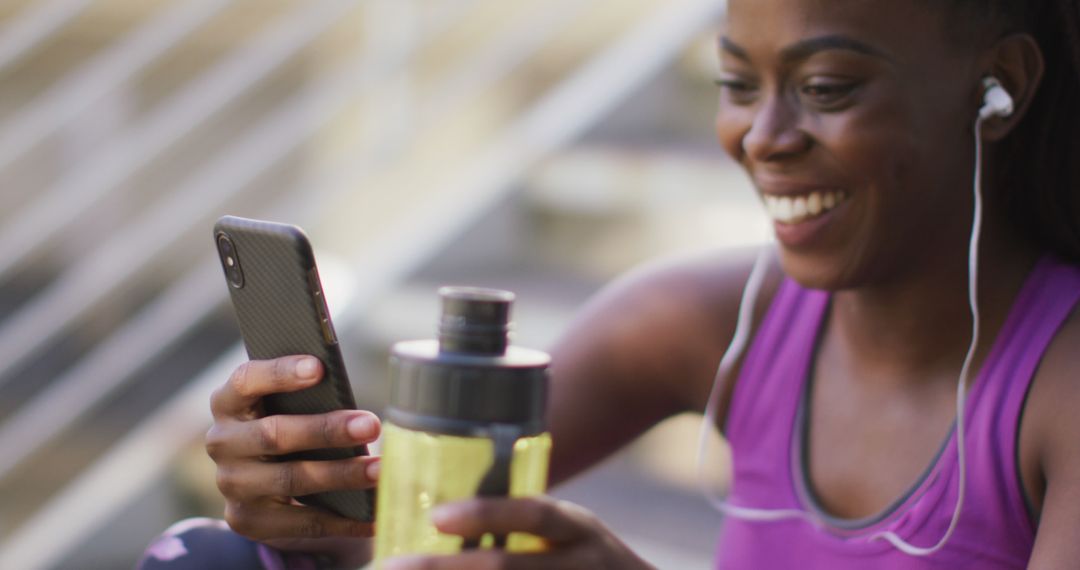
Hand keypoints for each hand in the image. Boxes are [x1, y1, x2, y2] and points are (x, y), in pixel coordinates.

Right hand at [205, 355, 380, 563]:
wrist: (267, 488)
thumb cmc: (292, 428)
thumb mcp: (291, 409)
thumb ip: (311, 400)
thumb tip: (358, 412)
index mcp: (229, 403)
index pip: (245, 380)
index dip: (280, 373)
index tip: (319, 367)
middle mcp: (222, 441)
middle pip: (274, 434)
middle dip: (327, 430)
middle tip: (371, 425)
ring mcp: (232, 484)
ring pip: (290, 478)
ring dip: (341, 474)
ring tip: (379, 470)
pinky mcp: (247, 520)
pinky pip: (300, 521)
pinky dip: (342, 520)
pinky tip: (373, 514)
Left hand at [383, 496, 655, 569]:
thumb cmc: (587, 558)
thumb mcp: (571, 530)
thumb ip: (525, 523)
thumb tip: (442, 511)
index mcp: (578, 528)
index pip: (533, 514)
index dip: (486, 514)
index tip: (437, 517)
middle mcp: (579, 566)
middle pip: (506, 569)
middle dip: (444, 568)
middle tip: (390, 565)